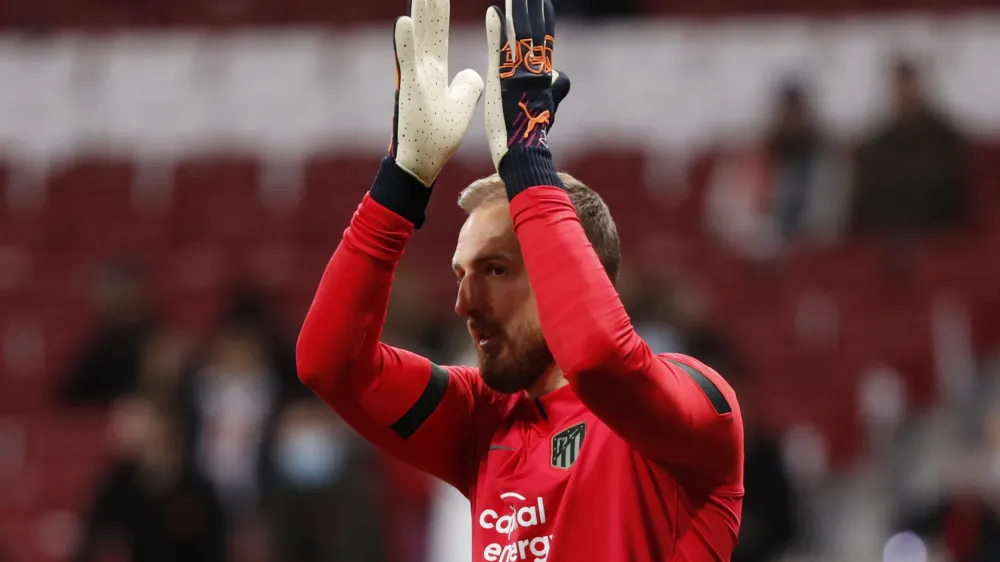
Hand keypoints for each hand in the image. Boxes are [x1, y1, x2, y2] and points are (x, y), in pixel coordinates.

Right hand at [390, 0, 484, 186]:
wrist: (423, 163)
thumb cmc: (439, 137)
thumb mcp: (461, 106)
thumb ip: (467, 85)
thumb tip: (472, 73)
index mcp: (434, 70)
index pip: (438, 30)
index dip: (439, 8)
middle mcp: (422, 68)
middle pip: (428, 25)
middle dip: (429, 0)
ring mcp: (414, 77)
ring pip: (417, 35)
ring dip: (418, 9)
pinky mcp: (411, 91)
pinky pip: (407, 63)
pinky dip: (405, 43)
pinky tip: (403, 22)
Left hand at [484, 0, 568, 193]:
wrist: (525, 154)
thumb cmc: (530, 136)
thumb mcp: (545, 107)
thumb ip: (554, 88)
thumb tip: (559, 73)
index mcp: (539, 76)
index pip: (542, 40)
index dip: (542, 19)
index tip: (541, 1)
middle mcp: (534, 71)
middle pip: (533, 31)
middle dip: (532, 7)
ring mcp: (521, 75)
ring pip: (520, 35)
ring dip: (519, 10)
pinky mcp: (506, 81)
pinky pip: (502, 51)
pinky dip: (498, 31)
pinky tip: (495, 11)